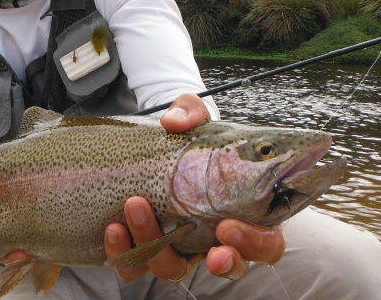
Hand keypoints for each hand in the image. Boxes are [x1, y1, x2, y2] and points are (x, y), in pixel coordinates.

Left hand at [104, 94, 285, 281]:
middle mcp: (214, 236)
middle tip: (210, 247)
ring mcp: (180, 247)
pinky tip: (113, 228)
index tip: (227, 227)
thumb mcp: (192, 118)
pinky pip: (135, 266)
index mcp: (243, 210)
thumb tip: (175, 122)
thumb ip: (190, 112)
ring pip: (175, 268)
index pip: (266, 243)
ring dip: (155, 245)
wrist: (152, 145)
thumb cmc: (186, 137)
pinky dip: (123, 252)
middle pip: (232, 265)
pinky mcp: (146, 249)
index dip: (254, 243)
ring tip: (135, 206)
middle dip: (224, 262)